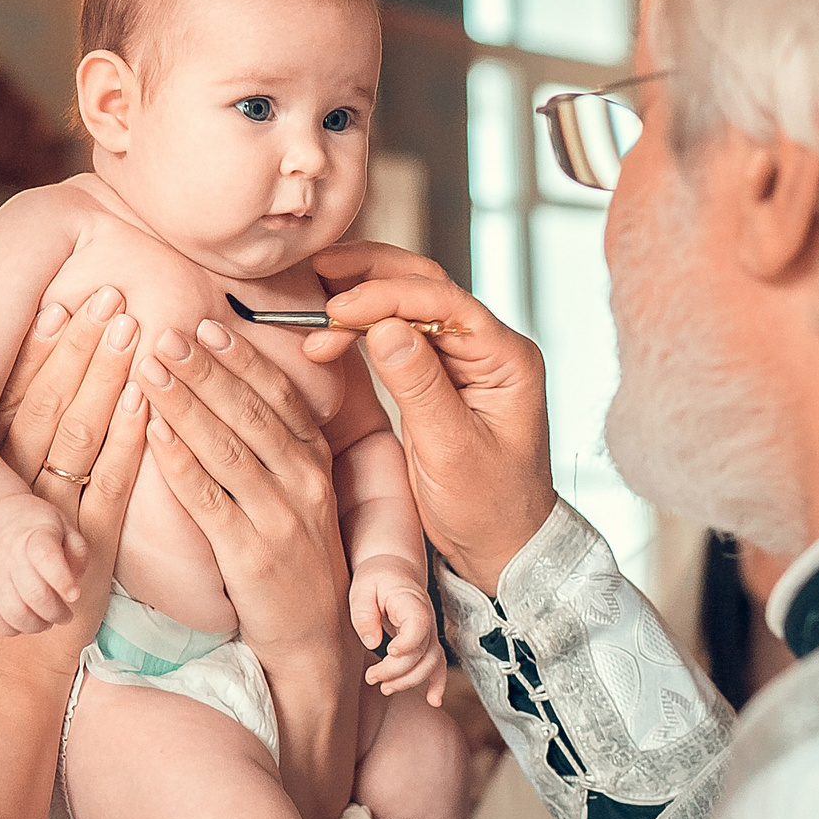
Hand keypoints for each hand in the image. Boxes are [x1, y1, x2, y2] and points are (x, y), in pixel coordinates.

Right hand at [0, 292, 144, 818]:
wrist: (2, 685)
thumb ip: (5, 480)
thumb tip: (17, 422)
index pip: (9, 404)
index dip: (38, 354)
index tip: (58, 304)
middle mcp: (9, 495)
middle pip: (46, 405)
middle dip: (78, 348)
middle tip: (107, 291)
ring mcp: (49, 521)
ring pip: (79, 435)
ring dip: (108, 377)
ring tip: (135, 324)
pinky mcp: (86, 552)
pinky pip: (111, 488)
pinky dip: (134, 443)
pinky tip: (155, 403)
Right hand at [0, 494, 80, 635]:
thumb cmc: (33, 526)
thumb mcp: (62, 525)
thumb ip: (77, 551)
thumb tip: (75, 582)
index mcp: (35, 536)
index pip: (47, 559)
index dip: (63, 581)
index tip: (74, 595)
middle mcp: (9, 556)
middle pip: (34, 595)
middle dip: (56, 613)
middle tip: (65, 615)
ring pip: (15, 614)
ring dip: (37, 625)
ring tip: (46, 620)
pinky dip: (13, 629)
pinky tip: (25, 620)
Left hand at [141, 319, 361, 818]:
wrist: (315, 647)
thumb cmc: (298, 569)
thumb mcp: (302, 502)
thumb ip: (277, 452)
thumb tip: (236, 394)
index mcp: (317, 466)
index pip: (280, 398)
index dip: (243, 358)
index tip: (207, 323)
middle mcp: (304, 486)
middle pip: (250, 412)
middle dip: (206, 368)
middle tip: (164, 329)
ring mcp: (281, 520)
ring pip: (228, 446)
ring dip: (186, 400)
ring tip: (148, 365)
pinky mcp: (252, 556)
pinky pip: (210, 499)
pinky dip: (181, 461)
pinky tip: (154, 430)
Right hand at [308, 243, 557, 594]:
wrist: (501, 544)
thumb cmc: (489, 507)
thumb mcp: (452, 452)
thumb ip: (419, 387)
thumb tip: (384, 328)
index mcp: (507, 359)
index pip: (444, 302)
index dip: (386, 296)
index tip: (337, 310)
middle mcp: (489, 348)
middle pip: (427, 285)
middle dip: (369, 276)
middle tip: (314, 274)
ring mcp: (464, 358)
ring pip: (409, 303)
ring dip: (361, 297)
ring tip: (312, 301)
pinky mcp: (440, 373)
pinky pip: (400, 334)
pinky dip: (363, 327)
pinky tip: (329, 330)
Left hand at [351, 555, 445, 704]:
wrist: (394, 569)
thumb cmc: (375, 578)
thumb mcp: (361, 588)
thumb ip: (364, 613)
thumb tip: (372, 643)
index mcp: (411, 601)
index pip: (419, 626)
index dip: (407, 643)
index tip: (389, 652)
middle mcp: (426, 619)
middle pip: (421, 652)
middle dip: (397, 670)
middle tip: (371, 677)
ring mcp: (430, 632)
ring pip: (430, 663)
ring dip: (409, 681)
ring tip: (384, 688)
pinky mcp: (427, 642)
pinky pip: (438, 664)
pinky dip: (438, 683)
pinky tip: (433, 700)